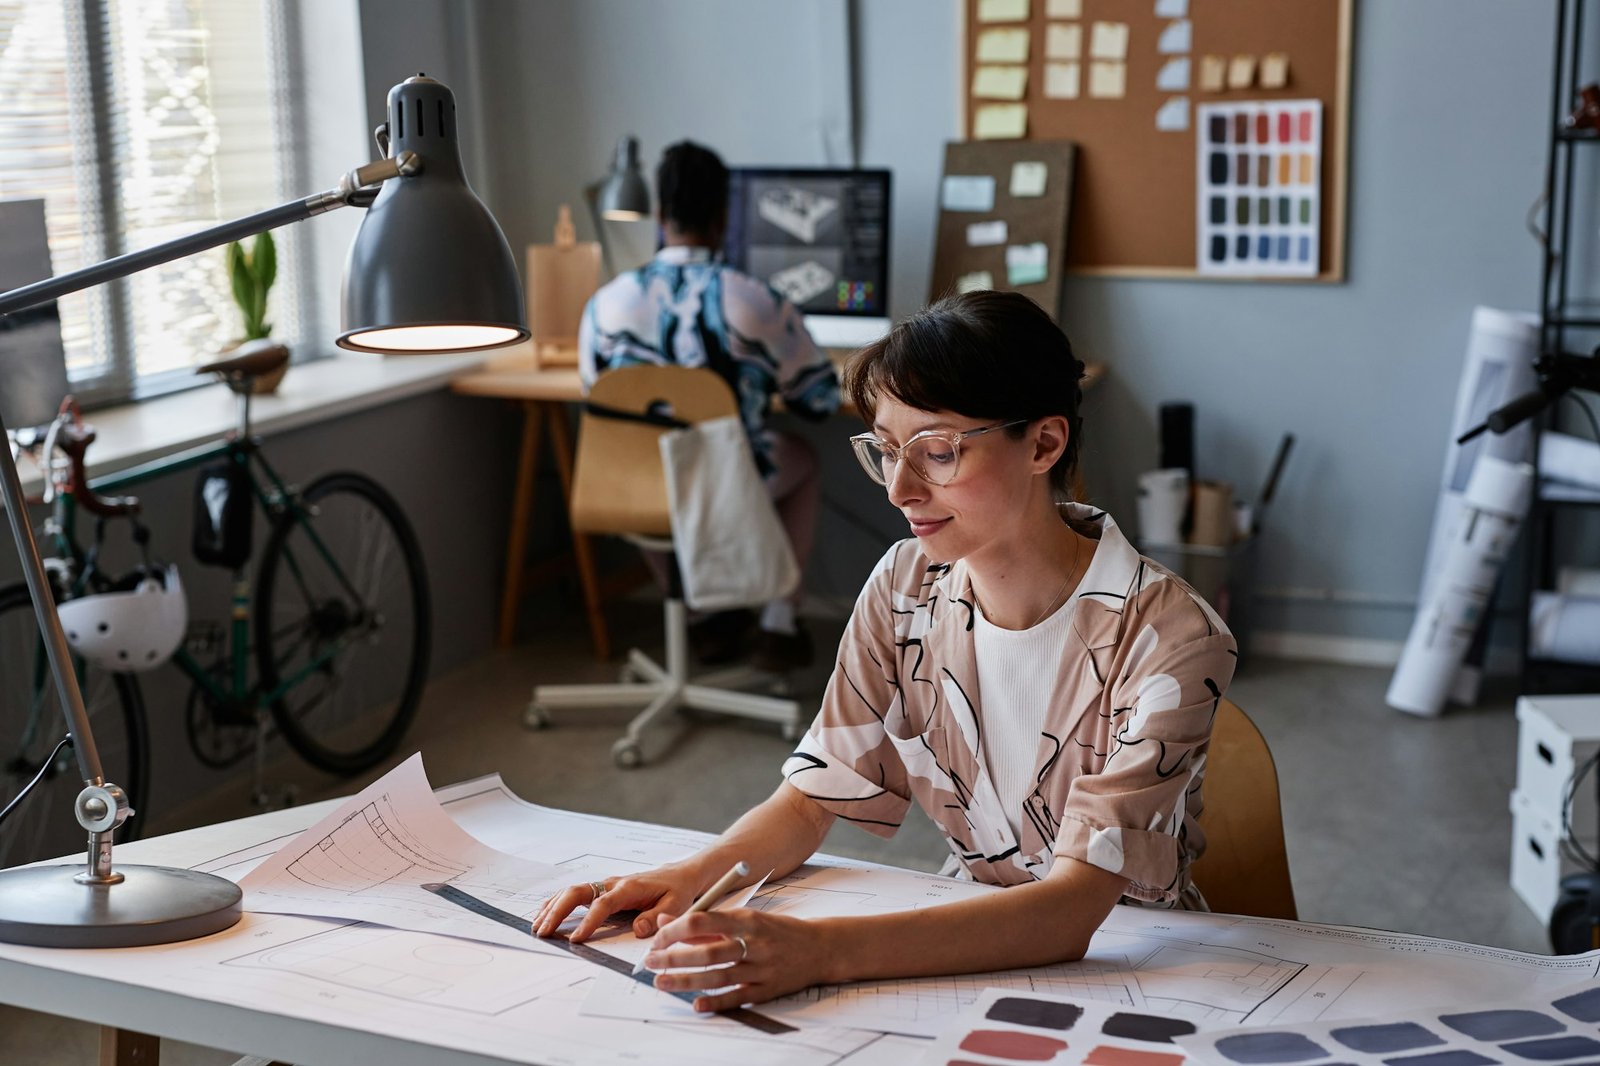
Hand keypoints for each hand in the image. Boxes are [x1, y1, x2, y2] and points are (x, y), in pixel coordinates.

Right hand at [533, 864, 700, 942]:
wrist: (679, 875)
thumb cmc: (677, 891)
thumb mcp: (675, 905)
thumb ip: (657, 918)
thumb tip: (637, 930)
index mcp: (629, 888)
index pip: (602, 904)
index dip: (588, 921)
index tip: (575, 939)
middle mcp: (613, 884)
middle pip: (577, 892)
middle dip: (558, 911)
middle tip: (544, 932)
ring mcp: (605, 885)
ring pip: (572, 891)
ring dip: (553, 907)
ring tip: (538, 927)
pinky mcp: (602, 890)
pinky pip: (575, 893)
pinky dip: (558, 902)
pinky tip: (546, 914)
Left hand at [644, 907, 826, 1009]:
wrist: (819, 947)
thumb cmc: (777, 931)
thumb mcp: (746, 918)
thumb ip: (707, 923)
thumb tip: (668, 923)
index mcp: (747, 919)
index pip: (702, 921)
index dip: (675, 931)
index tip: (657, 939)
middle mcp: (754, 943)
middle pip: (707, 952)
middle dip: (673, 958)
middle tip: (651, 963)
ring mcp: (762, 968)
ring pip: (717, 976)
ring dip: (686, 981)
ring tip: (662, 983)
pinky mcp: (767, 989)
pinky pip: (737, 997)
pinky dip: (715, 1001)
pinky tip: (696, 1004)